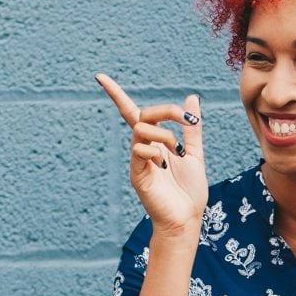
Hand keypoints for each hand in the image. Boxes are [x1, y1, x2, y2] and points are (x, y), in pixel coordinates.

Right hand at [94, 73, 207, 236]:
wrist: (187, 219)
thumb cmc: (190, 191)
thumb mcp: (195, 153)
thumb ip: (192, 128)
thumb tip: (192, 98)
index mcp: (156, 143)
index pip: (133, 113)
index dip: (116, 95)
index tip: (99, 76)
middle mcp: (143, 149)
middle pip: (142, 115)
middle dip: (166, 111)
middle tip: (187, 120)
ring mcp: (138, 161)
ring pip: (141, 129)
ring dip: (164, 134)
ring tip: (177, 152)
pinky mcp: (137, 175)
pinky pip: (139, 151)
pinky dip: (155, 151)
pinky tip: (165, 165)